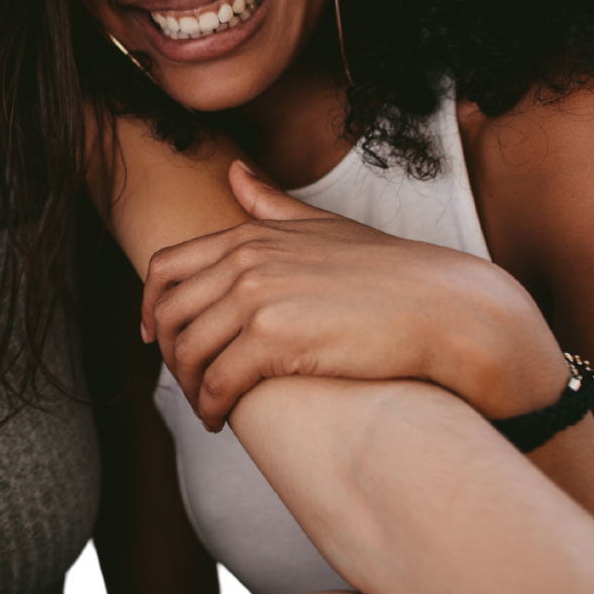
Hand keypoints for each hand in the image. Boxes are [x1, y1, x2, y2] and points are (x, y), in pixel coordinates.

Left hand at [143, 159, 566, 430]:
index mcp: (250, 235)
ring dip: (188, 387)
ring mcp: (257, 298)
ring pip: (188, 351)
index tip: (154, 336)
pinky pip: (218, 381)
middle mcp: (245, 261)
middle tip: (184, 381)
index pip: (166, 266)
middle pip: (168, 311)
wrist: (443, 307)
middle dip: (166, 352)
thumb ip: (272, 204)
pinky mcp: (275, 341)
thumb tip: (234, 173)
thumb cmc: (390, 272)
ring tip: (205, 407)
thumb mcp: (323, 226)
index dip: (150, 306)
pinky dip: (211, 406)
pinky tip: (221, 420)